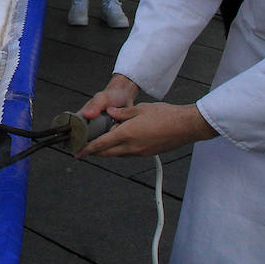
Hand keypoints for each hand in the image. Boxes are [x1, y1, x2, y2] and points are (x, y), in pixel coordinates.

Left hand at [77, 75, 216, 157]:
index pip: (101, 144)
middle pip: (107, 153)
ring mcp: (140, 152)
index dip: (88, 149)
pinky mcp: (148, 154)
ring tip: (101, 145)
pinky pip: (128, 154)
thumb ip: (122, 113)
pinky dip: (120, 150)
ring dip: (107, 151)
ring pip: (118, 155)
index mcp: (127, 134)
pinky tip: (120, 143)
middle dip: (95, 152)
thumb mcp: (140, 109)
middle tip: (85, 150)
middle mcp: (132, 147)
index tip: (78, 152)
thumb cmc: (166, 115)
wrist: (186, 126)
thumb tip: (111, 113)